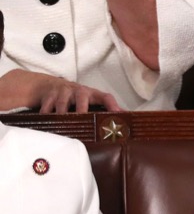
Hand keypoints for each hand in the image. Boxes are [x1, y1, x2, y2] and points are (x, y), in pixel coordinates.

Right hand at [0, 69, 121, 113]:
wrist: (53, 86)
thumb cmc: (78, 98)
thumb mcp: (92, 101)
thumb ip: (108, 109)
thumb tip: (127, 118)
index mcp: (92, 94)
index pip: (105, 97)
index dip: (112, 104)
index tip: (117, 113)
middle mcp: (78, 91)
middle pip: (81, 98)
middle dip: (82, 110)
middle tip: (83, 120)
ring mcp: (62, 92)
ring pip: (62, 104)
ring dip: (62, 115)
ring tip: (64, 127)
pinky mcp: (49, 96)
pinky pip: (47, 108)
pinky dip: (47, 116)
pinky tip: (49, 125)